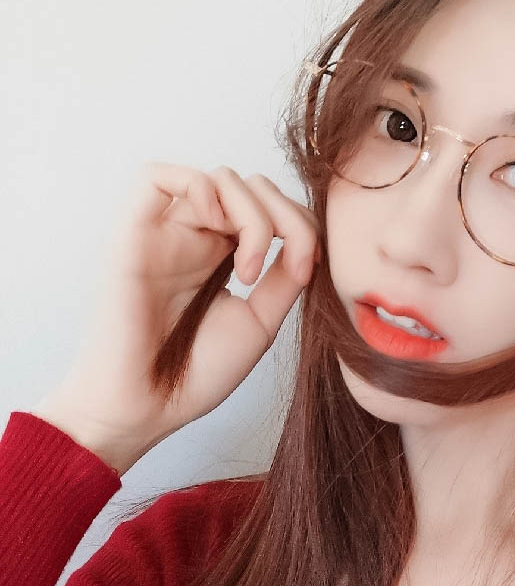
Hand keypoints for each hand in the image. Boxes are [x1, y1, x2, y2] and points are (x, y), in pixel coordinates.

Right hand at [37, 162, 320, 469]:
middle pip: (251, 186)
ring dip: (251, 212)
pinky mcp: (133, 234)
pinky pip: (156, 177)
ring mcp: (165, 233)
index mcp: (225, 255)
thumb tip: (309, 238)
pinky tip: (217, 227)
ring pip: (218, 178)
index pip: (272, 208)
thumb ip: (284, 275)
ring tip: (246, 268)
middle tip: (287, 266)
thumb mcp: (261, 320)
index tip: (307, 272)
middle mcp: (195, 238)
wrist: (148, 408)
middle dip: (285, 215)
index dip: (303, 226)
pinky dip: (200, 186)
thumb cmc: (197, 374)